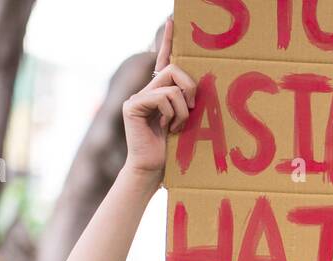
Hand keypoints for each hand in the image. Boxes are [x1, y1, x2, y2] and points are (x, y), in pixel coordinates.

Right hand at [122, 18, 196, 180]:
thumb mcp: (187, 122)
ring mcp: (138, 96)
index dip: (168, 40)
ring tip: (177, 126)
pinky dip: (172, 114)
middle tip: (191, 110)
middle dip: (190, 89)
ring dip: (183, 109)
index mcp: (161, 92)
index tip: (172, 18)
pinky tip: (166, 128)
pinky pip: (162, 98)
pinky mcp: (133, 105)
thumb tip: (198, 90)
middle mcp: (148, 90)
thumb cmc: (173, 151)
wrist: (153, 170)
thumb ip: (188, 102)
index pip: (164, 60)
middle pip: (174, 69)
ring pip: (171, 84)